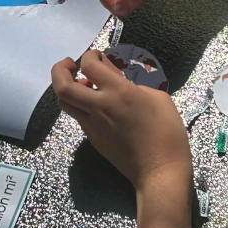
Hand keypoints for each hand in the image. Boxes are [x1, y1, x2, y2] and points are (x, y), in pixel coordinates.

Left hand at [51, 51, 191, 189]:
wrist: (160, 172)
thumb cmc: (168, 133)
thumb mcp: (159, 99)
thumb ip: (133, 84)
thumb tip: (116, 79)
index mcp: (119, 92)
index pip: (90, 66)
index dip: (90, 56)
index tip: (97, 56)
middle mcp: (99, 107)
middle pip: (63, 86)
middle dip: (59, 70)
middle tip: (69, 64)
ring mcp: (92, 125)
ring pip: (65, 103)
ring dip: (67, 88)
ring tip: (82, 84)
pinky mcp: (93, 139)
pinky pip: (79, 116)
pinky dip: (81, 104)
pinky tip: (97, 104)